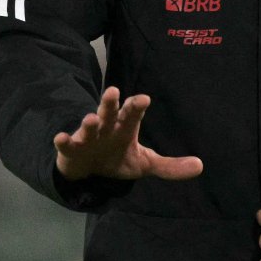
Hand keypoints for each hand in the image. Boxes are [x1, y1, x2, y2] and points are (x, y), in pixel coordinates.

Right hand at [52, 86, 202, 181]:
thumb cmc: (117, 157)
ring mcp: (88, 136)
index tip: (143, 99)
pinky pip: (66, 144)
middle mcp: (107, 127)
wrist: (88, 169)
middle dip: (110, 103)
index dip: (137, 106)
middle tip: (113, 91)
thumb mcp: (144, 163)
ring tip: (91, 119)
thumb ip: (169, 166)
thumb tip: (200, 166)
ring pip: (88, 126)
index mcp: (125, 127)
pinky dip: (63, 140)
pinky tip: (60, 137)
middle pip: (109, 112)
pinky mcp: (71, 149)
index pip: (133, 113)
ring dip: (89, 122)